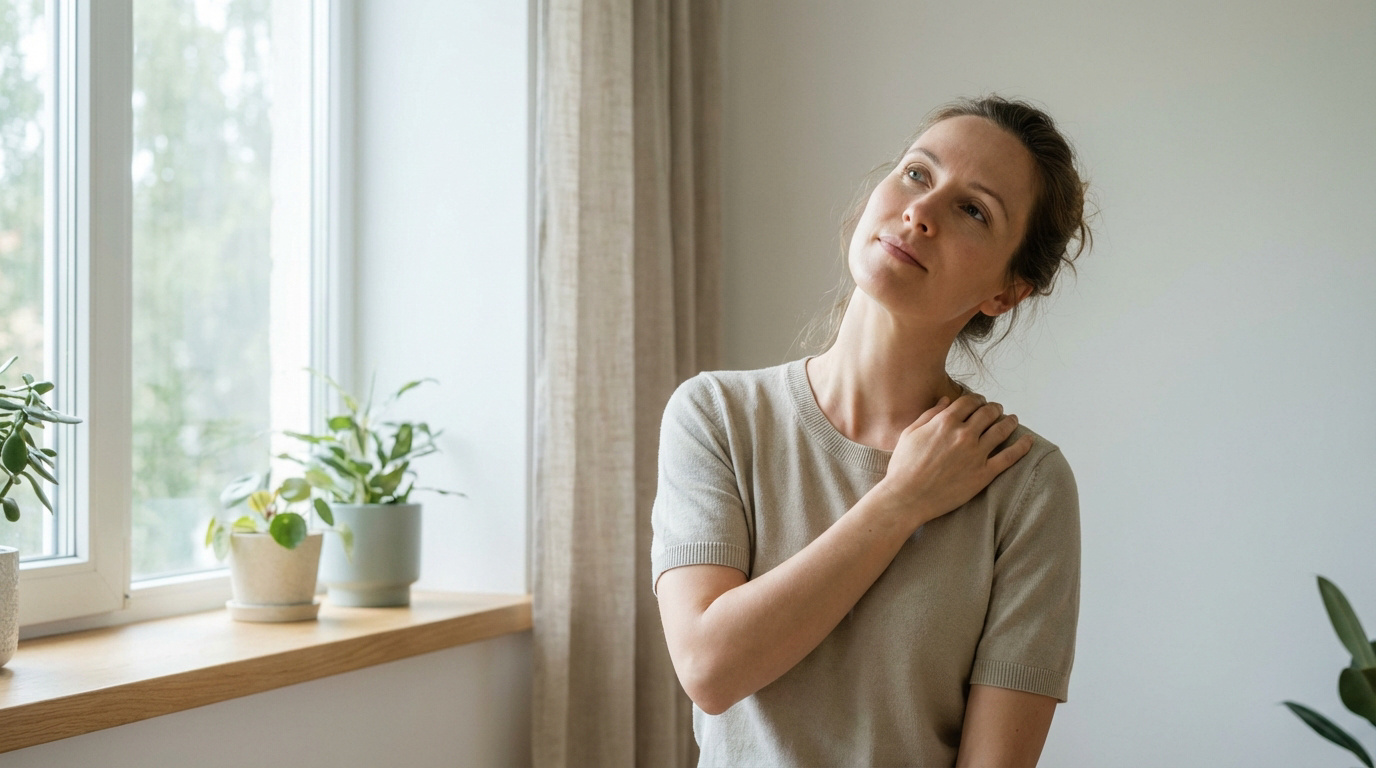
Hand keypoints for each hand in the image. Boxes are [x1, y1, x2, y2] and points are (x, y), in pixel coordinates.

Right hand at [874, 393, 1032, 527]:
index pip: (969, 402)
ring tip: (1012, 419)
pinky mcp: (983, 474)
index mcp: (945, 422)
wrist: (906, 498)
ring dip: (1009, 421)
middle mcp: (964, 434)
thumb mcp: (910, 434)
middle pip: (988, 413)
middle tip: (996, 409)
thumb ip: (929, 414)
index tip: (979, 402)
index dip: (977, 399)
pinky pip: (1009, 457)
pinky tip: (1029, 440)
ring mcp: (976, 454)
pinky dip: (1022, 446)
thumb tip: (945, 400)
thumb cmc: (903, 466)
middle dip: (994, 408)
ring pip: (1001, 430)